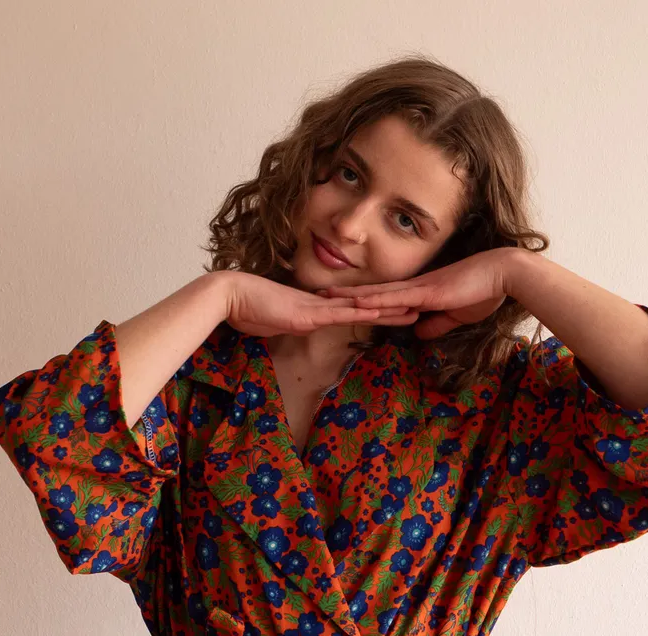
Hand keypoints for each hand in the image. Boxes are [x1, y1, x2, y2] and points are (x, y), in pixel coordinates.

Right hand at [219, 270, 418, 337]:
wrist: (227, 296)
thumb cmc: (242, 310)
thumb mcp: (268, 324)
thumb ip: (282, 325)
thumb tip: (287, 328)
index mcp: (311, 309)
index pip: (348, 311)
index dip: (372, 311)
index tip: (392, 311)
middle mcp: (319, 306)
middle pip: (362, 307)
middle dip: (391, 308)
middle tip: (419, 305)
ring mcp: (316, 308)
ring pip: (360, 309)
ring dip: (388, 310)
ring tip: (415, 309)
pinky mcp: (309, 314)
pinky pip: (343, 315)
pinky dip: (365, 315)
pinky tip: (384, 314)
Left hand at [320, 248, 517, 339]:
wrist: (503, 274)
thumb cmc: (484, 292)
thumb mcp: (456, 315)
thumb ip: (437, 323)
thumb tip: (419, 332)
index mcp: (420, 292)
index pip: (385, 297)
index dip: (362, 297)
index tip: (341, 299)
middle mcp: (414, 287)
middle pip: (373, 291)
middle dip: (346, 294)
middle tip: (319, 294)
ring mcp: (418, 288)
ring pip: (377, 292)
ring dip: (352, 295)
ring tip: (326, 296)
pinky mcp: (426, 292)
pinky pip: (395, 297)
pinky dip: (375, 300)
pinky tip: (357, 302)